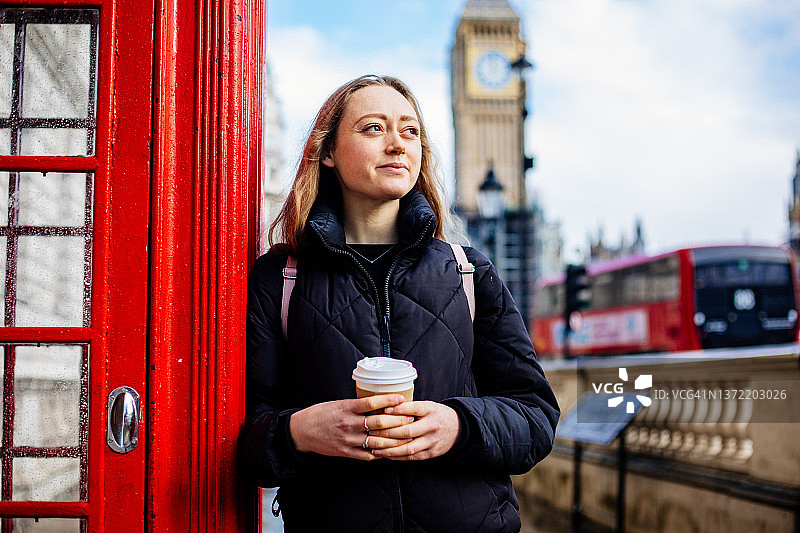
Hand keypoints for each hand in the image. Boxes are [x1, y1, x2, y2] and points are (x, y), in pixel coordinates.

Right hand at [288, 394, 415, 460]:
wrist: (301, 431)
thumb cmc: (321, 414)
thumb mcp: (338, 404)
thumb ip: (356, 405)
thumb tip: (378, 403)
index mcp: (347, 408)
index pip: (372, 402)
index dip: (389, 401)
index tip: (402, 399)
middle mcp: (349, 424)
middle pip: (379, 422)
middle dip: (398, 421)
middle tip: (410, 419)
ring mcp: (348, 440)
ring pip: (377, 441)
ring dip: (394, 439)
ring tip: (407, 436)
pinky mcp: (346, 452)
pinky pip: (368, 454)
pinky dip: (381, 452)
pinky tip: (390, 450)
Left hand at [368, 401, 460, 460]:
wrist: (458, 429)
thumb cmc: (437, 415)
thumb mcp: (428, 405)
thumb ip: (411, 407)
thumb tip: (387, 405)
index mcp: (431, 410)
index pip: (413, 409)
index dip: (398, 409)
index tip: (384, 409)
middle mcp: (432, 426)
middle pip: (407, 431)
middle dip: (387, 432)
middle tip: (372, 430)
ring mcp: (431, 441)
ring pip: (407, 447)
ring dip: (388, 448)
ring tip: (374, 446)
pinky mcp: (430, 453)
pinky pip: (410, 457)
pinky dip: (396, 456)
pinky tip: (384, 453)